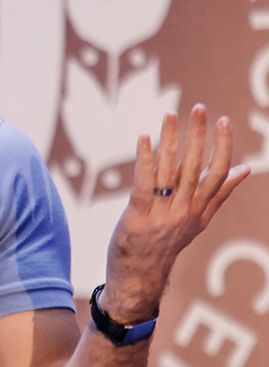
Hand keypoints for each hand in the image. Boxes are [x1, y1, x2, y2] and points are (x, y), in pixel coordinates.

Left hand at [100, 104, 250, 322]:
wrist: (141, 274)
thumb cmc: (168, 241)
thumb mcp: (199, 219)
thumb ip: (219, 193)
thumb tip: (245, 169)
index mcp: (200, 208)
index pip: (217, 173)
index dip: (222, 146)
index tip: (224, 121)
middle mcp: (184, 209)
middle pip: (194, 166)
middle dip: (197, 135)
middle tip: (198, 108)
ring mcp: (161, 212)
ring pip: (169, 170)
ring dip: (169, 139)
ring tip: (170, 114)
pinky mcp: (137, 214)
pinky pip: (143, 182)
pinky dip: (144, 159)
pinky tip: (144, 137)